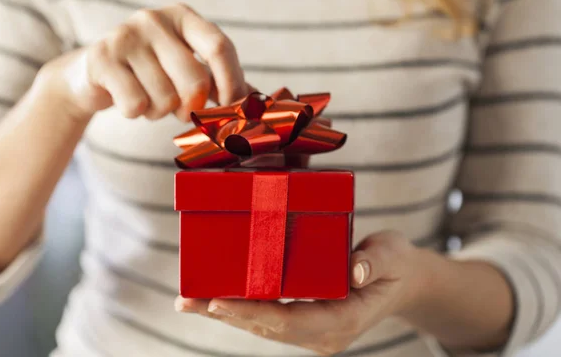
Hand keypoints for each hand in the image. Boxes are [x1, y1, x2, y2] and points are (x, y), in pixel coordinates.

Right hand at [38, 3, 246, 120]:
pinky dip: (136, 113)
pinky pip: (136, 105)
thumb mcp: (188, 70)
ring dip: (160, 112)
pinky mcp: (101, 58)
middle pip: (195, 81)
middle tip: (183, 112)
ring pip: (165, 99)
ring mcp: (125, 35)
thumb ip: (222, 84)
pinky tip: (128, 100)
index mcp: (183, 17)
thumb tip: (259, 105)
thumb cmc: (152, 75)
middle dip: (194, 109)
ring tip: (149, 99)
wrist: (94, 76)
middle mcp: (154, 19)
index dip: (231, 84)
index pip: (220, 47)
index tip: (231, 108)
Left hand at [175, 231, 428, 355]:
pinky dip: (241, 308)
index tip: (219, 300)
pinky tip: (216, 298)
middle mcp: (324, 333)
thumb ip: (375, 262)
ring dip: (226, 314)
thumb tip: (356, 270)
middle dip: (225, 314)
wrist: (403, 280)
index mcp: (343, 319)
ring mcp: (314, 330)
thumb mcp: (393, 255)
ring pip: (263, 326)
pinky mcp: (307, 320)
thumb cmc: (396, 264)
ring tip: (189, 302)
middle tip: (187, 301)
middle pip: (266, 327)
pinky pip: (269, 317)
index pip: (290, 320)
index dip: (252, 312)